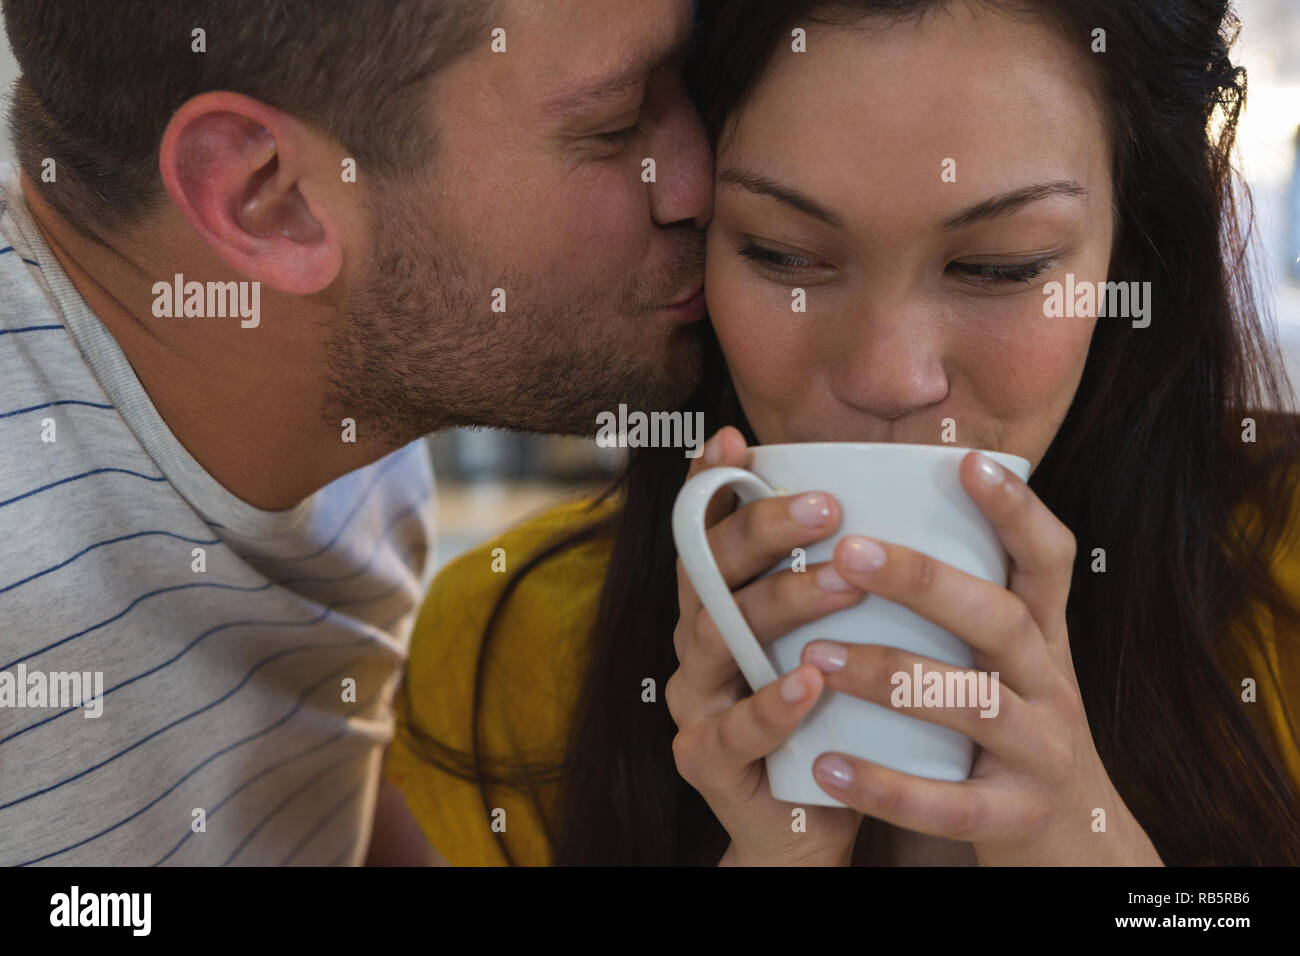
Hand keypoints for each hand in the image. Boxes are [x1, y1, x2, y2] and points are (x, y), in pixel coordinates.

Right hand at [667, 426, 863, 865]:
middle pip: (708, 572)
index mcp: (722, 607)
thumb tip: (888, 497)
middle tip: (829, 506)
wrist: (812, 824)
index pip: (706, 533)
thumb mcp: (835, 640)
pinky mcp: (707, 763)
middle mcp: (697, 645)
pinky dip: (770, 704)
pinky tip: (808, 681)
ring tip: (843, 583)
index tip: (736, 439)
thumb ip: (841, 581)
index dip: (711, 485)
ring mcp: (695, 703)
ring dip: (780, 604)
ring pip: (717, 639)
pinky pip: (732, 730)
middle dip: (763, 530)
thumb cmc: (834, 719)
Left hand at [801, 450, 1162, 865]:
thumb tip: (882, 514)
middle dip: (925, 581)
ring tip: (815, 655)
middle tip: (849, 553)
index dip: (1017, 510)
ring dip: (888, 674)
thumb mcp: (1005, 662)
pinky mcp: (1014, 818)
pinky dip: (885, 786)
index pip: (1047, 561)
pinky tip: (826, 765)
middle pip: (997, 619)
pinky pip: (948, 803)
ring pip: (969, 704)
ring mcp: (1039, 754)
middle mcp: (1050, 686)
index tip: (968, 461)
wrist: (1072, 845)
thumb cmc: (1009, 731)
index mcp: (1043, 639)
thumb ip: (963, 604)